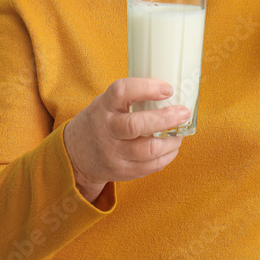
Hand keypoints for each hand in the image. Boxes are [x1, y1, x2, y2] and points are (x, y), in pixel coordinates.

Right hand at [63, 78, 190, 201]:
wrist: (76, 154)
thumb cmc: (101, 121)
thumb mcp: (107, 103)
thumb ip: (132, 98)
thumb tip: (172, 91)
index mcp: (103, 106)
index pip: (122, 92)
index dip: (147, 88)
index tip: (168, 89)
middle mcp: (106, 130)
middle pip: (136, 125)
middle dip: (166, 119)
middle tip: (184, 113)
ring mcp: (113, 154)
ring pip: (148, 150)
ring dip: (171, 141)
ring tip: (180, 132)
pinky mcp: (122, 171)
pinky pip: (151, 166)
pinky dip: (167, 155)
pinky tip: (172, 146)